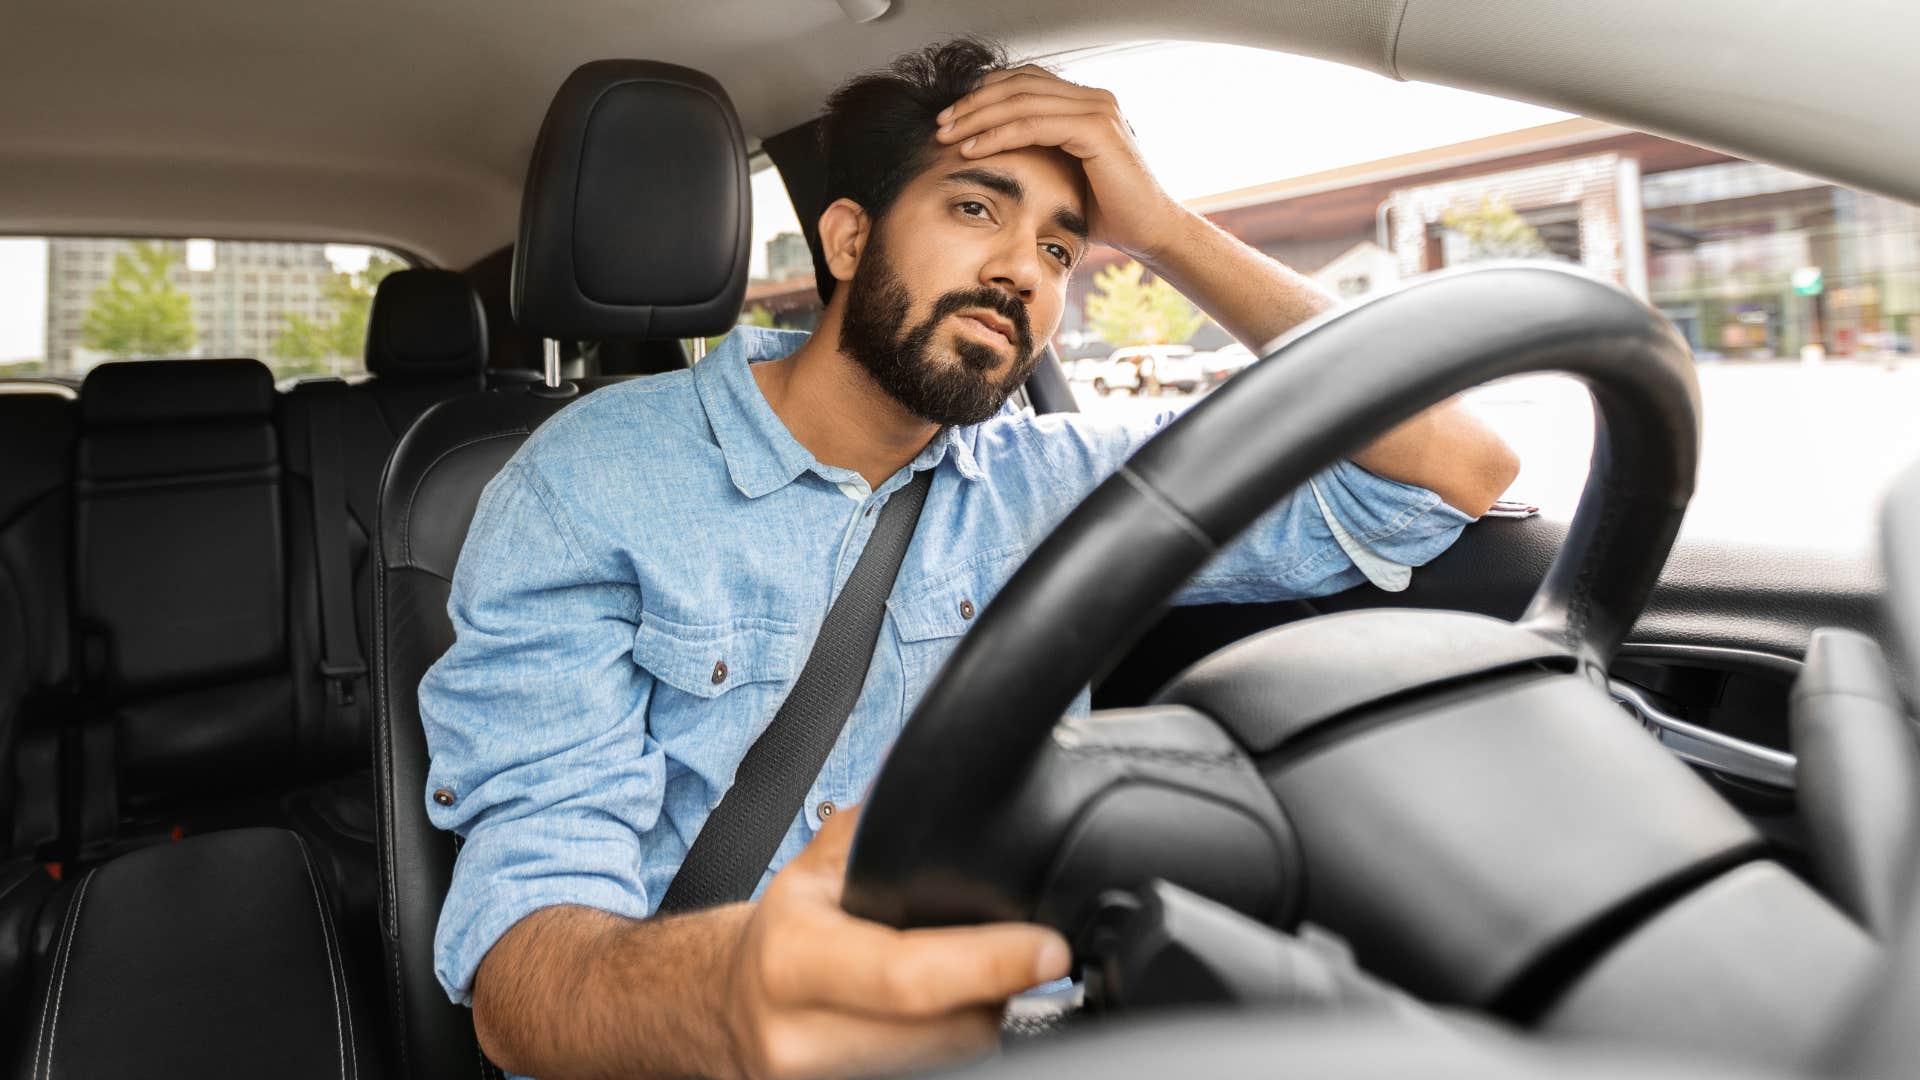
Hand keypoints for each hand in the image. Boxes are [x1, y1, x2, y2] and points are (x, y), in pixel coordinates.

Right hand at [722, 805, 1071, 1079]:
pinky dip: (952, 1047)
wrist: (723, 1008)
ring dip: (979, 1024)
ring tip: (969, 985)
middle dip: (997, 992)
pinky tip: (943, 1020)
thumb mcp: (812, 872)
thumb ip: (874, 830)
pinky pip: (935, 1076)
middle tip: (1013, 956)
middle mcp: (801, 1036)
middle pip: (949, 1033)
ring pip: (950, 1062)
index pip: (909, 975)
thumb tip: (934, 773)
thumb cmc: (781, 936)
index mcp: (793, 961)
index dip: (990, 964)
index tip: (1048, 950)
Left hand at [934, 65, 1186, 262]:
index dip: (985, 94)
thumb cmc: (1108, 211)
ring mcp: (1097, 110)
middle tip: (941, 123)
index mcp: (1086, 103)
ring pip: (1021, 100)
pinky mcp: (1096, 129)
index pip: (1025, 82)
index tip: (952, 118)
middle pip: (1018, 84)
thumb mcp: (1066, 175)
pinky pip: (1033, 124)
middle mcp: (1094, 98)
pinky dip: (998, 135)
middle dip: (974, 103)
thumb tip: (996, 152)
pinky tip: (972, 149)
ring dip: (978, 117)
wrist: (1149, 231)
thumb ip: (1040, 154)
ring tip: (948, 136)